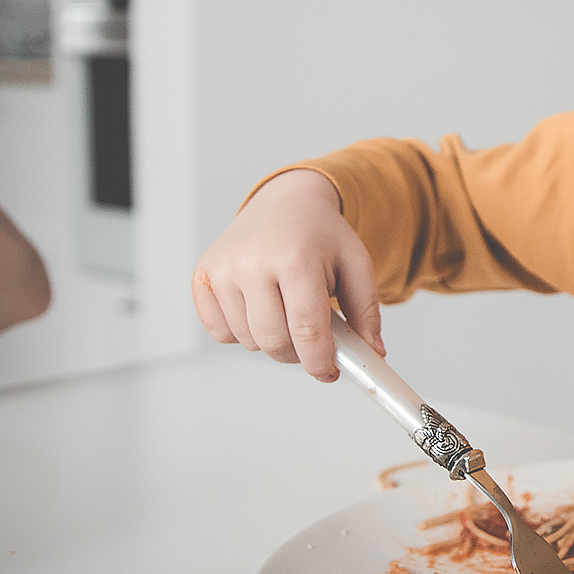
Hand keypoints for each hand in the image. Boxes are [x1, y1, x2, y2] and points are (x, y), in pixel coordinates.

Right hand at [191, 169, 381, 380]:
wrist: (285, 202)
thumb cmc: (320, 234)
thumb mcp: (356, 263)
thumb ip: (366, 310)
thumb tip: (372, 353)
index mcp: (296, 257)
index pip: (306, 329)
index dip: (320, 361)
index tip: (328, 372)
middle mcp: (253, 262)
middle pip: (274, 341)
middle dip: (297, 354)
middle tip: (310, 340)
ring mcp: (222, 270)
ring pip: (248, 341)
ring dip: (271, 340)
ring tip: (286, 310)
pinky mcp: (202, 276)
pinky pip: (220, 333)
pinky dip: (241, 332)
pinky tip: (259, 307)